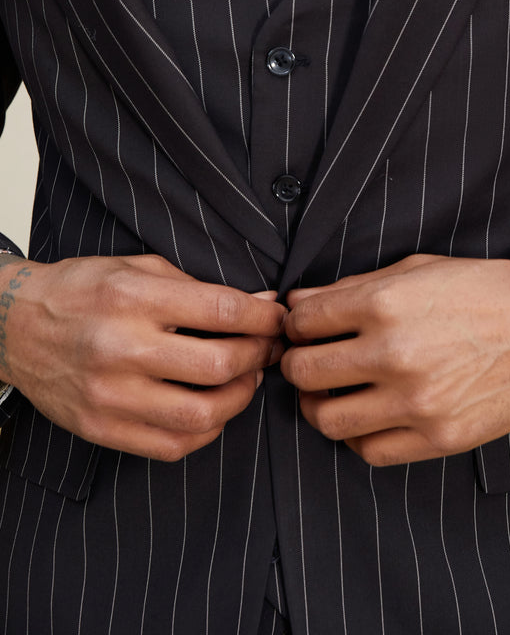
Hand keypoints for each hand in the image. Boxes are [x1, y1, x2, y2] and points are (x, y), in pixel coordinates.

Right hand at [0, 254, 284, 460]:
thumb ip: (199, 288)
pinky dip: (206, 432)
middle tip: (266, 349)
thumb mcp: (138, 268)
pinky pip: (172, 446)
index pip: (221, 312)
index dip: (263, 318)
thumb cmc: (82, 290)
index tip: (278, 319)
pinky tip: (212, 409)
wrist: (15, 327)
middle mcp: (121, 348)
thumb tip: (259, 305)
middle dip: (257, 357)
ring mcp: (110, 395)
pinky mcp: (101, 428)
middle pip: (219, 366)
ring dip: (239, 398)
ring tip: (244, 379)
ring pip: (201, 416)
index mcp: (134, 299)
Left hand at [281, 253, 509, 465]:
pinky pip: (370, 451)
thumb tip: (297, 303)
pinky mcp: (439, 436)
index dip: (294, 325)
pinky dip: (357, 437)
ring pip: (328, 419)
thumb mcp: (415, 269)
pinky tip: (366, 417)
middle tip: (306, 362)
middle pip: (304, 373)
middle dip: (295, 365)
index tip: (301, 329)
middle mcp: (394, 353)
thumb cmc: (482, 289)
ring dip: (317, 406)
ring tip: (329, 393)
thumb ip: (351, 288)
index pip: (303, 322)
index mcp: (384, 303)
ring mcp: (416, 400)